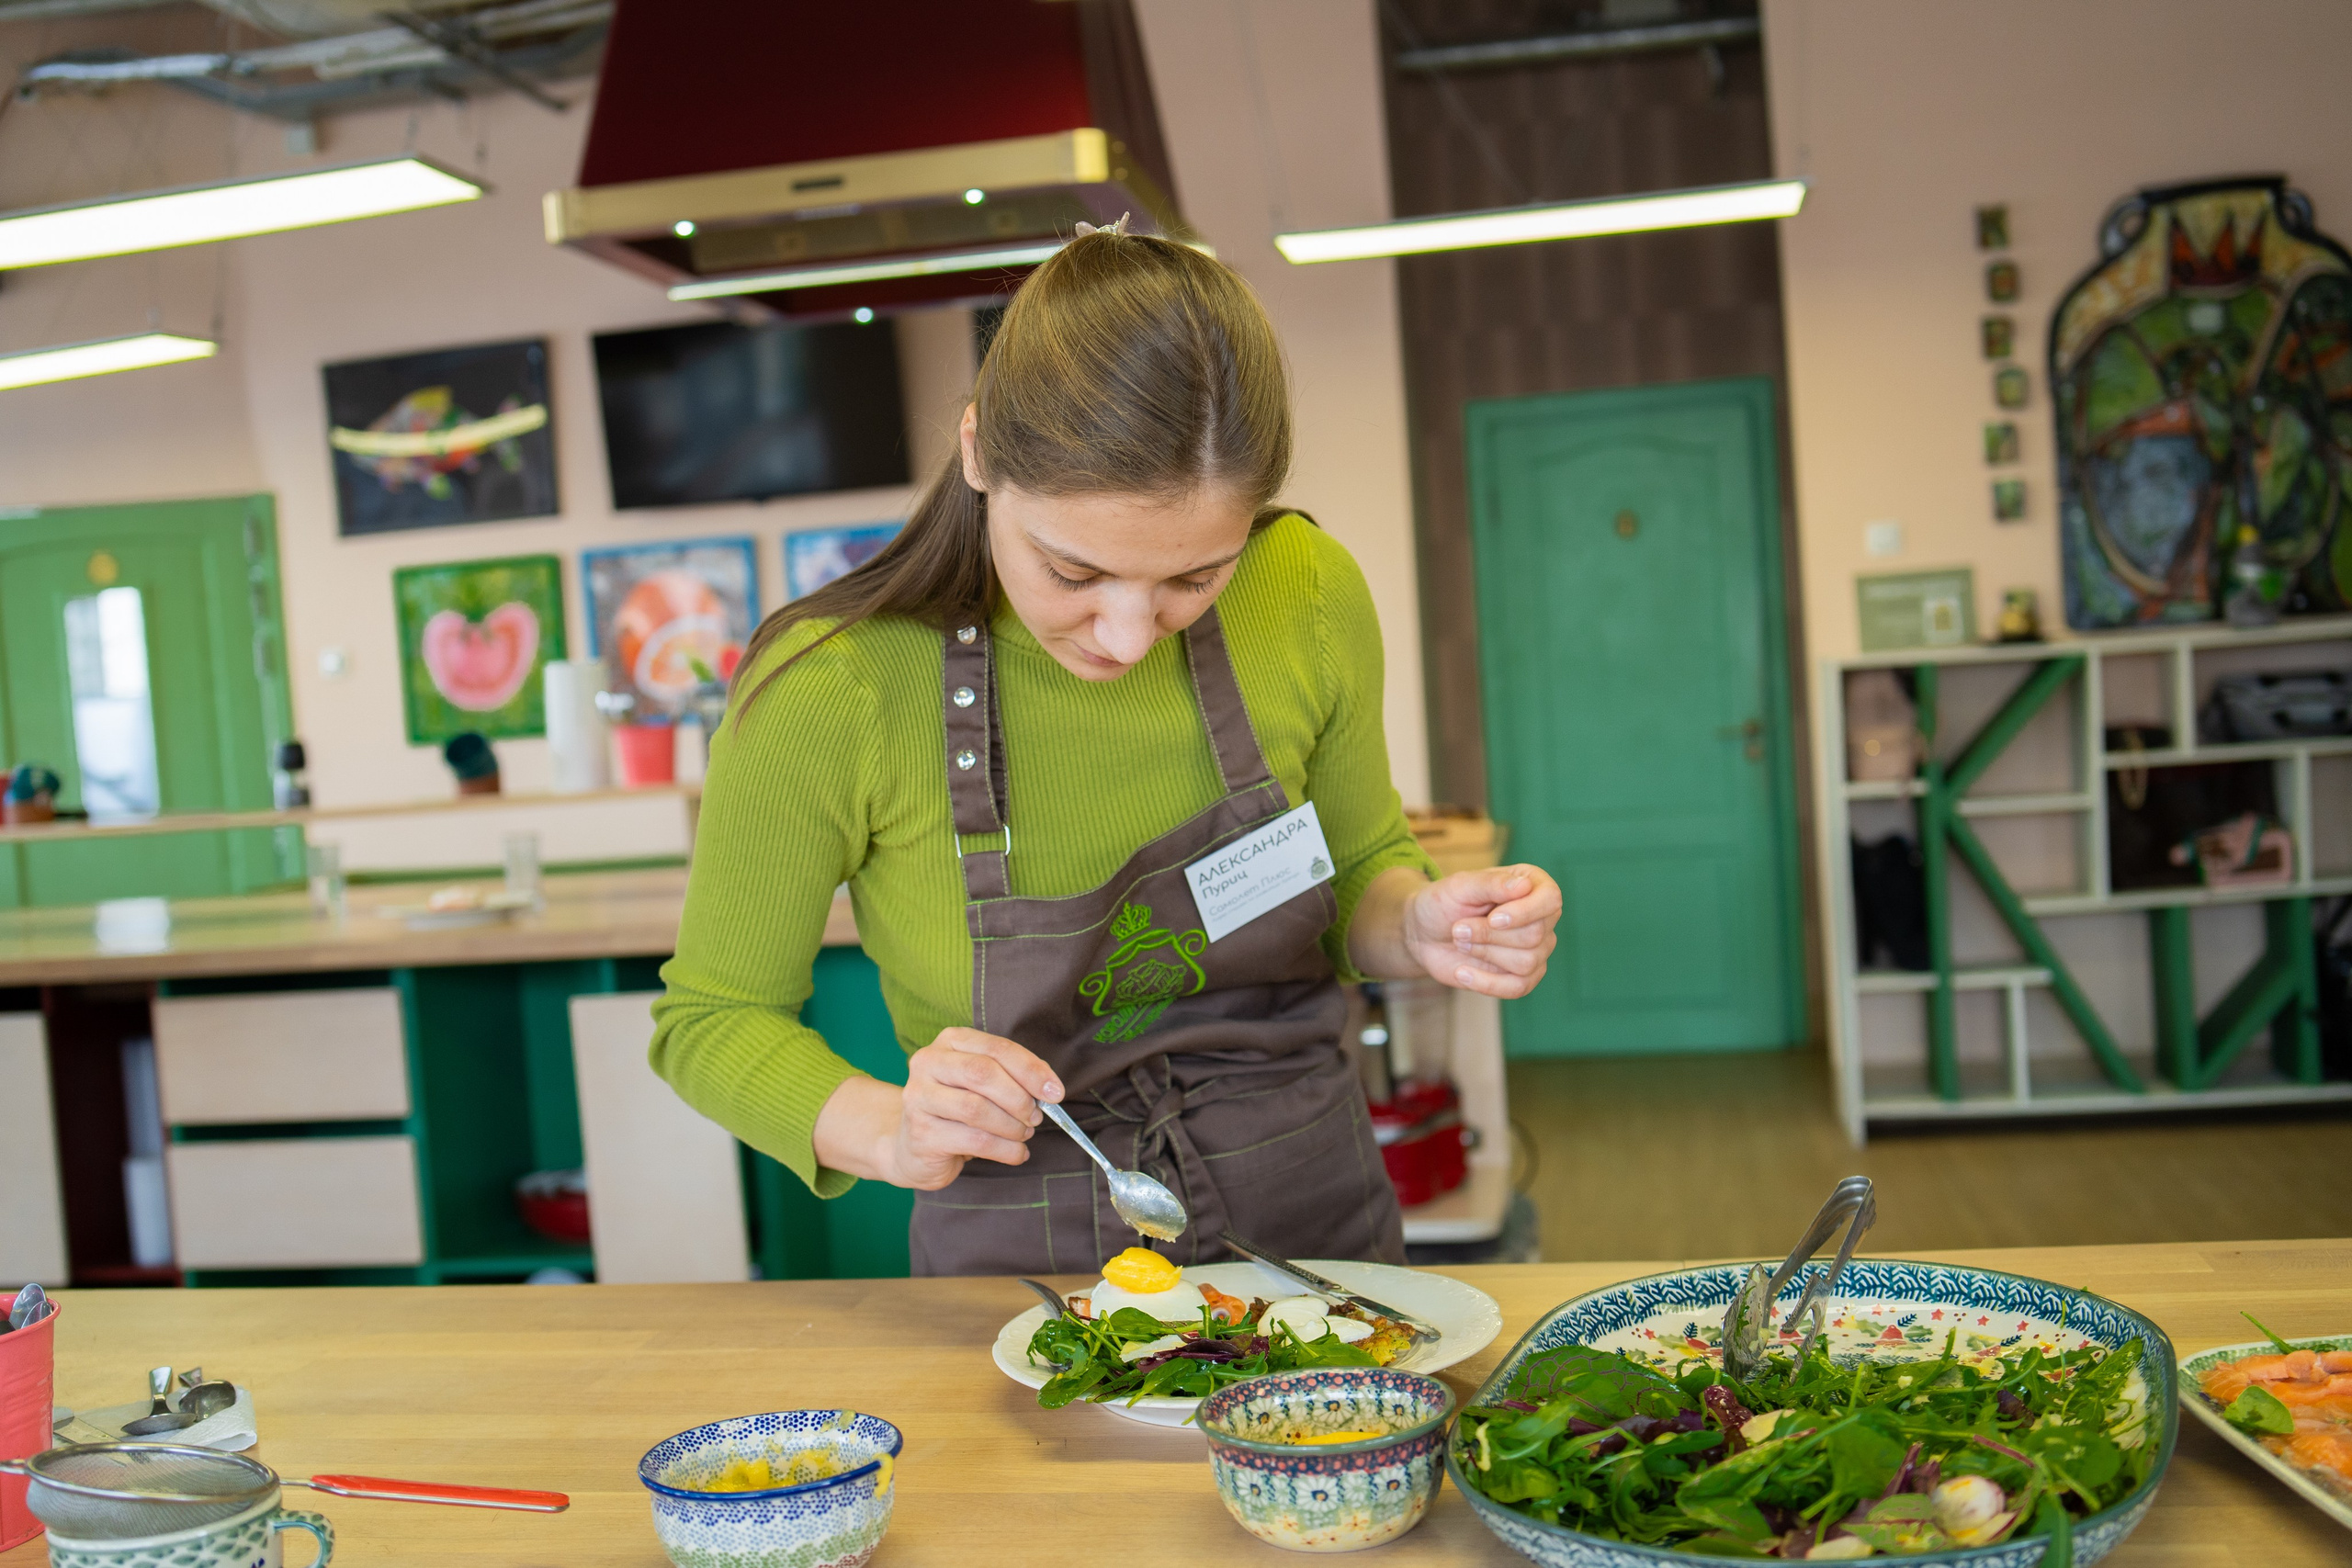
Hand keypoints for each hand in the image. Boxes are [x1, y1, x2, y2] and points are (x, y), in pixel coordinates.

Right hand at [852, 1028, 1062, 1190]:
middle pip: (983, 1073)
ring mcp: (919, 1098)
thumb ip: (1012, 1078)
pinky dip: (1005, 1150)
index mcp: (949, 1042)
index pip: (996, 1048)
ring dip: (1012, 1126)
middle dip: (1019, 1098)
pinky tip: (1016, 1153)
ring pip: (977, 1109)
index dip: (1031, 1070)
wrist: (913, 1148)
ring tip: (1024, 1135)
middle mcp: (927, 1063)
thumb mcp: (983, 1085)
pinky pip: (974, 1141)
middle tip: (1036, 1117)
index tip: (1055, 1092)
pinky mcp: (921, 1134)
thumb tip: (1049, 1090)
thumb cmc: (957, 1111)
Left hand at [1399, 864, 1560, 998]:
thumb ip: (1492, 883)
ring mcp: (1536, 949)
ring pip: (1527, 962)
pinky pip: (1519, 988)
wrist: (1425, 934)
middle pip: (1534, 935)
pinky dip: (1487, 983)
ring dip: (1484, 953)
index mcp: (1533, 885)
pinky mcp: (1523, 976)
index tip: (1492, 918)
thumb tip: (1526, 885)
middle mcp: (1541, 917)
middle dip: (1489, 934)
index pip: (1551, 900)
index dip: (1524, 912)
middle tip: (1459, 928)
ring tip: (1461, 942)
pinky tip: (1462, 972)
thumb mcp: (1460, 886)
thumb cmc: (1444, 903)